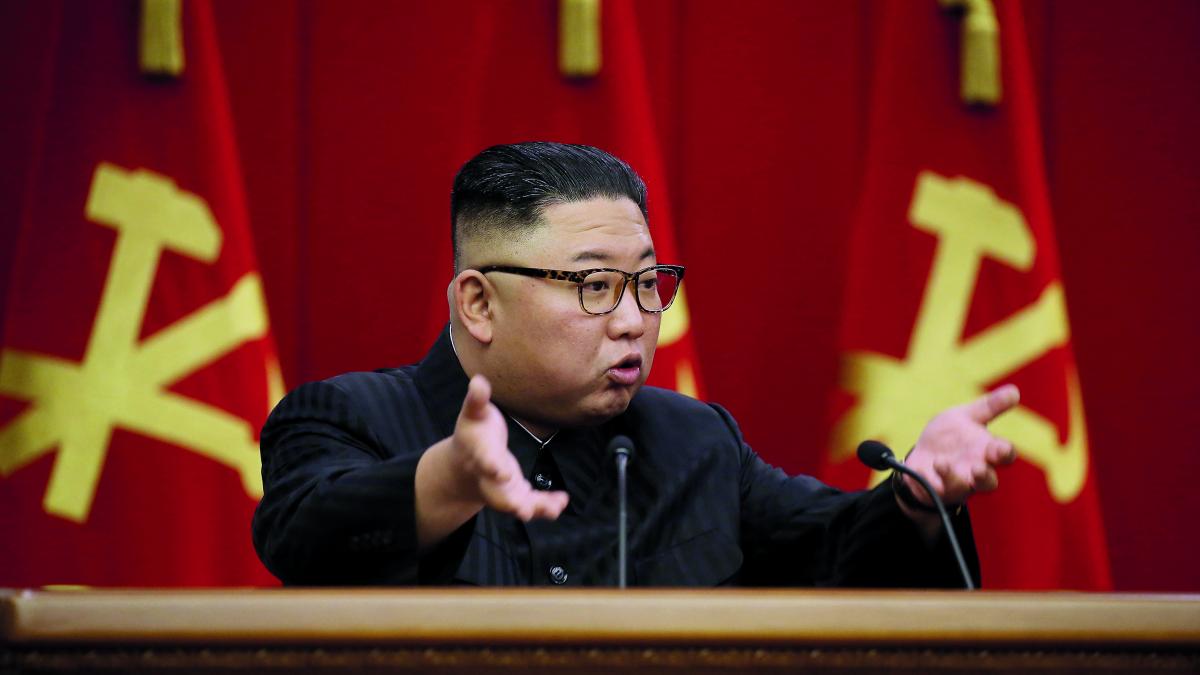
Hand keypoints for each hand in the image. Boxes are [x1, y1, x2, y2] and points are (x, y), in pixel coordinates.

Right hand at [450, 375, 568, 520]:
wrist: (464, 465)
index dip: (491, 465)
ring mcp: (501, 490)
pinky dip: (546, 505)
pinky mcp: (515, 495)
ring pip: (515, 503)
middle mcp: (488, 478)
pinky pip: (530, 504)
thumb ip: (477, 400)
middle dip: (509, 500)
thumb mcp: (473, 414)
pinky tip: (561, 501)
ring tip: (554, 508)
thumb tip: (478, 380)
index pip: (484, 460)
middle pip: (495, 493)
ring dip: (533, 507)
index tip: (501, 471)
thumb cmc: (474, 432)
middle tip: (522, 508)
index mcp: (478, 454)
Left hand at [902, 384, 1019, 507]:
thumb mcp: (966, 416)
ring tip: (941, 463)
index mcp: (987, 451)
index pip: (1004, 455)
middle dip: (984, 475)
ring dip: (953, 478)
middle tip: (979, 467)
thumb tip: (1014, 391)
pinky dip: (929, 480)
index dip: (1005, 453)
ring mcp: (956, 483)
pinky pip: (934, 490)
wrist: (923, 453)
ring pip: (962, 489)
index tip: (1001, 448)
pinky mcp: (935, 489)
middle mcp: (975, 472)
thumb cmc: (951, 435)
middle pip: (988, 481)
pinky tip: (923, 470)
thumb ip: (989, 406)